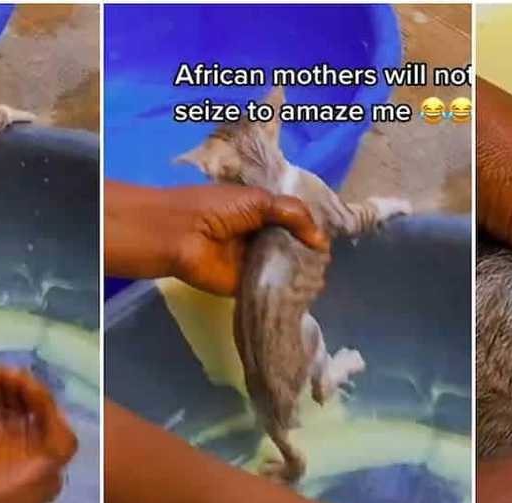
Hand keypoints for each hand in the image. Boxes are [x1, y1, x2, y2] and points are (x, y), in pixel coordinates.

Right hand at [0, 363, 77, 502]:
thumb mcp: (45, 472)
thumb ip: (60, 444)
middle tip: (6, 373)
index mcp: (37, 462)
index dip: (40, 399)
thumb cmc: (0, 488)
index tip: (29, 385)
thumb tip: (60, 426)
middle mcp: (15, 449)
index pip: (46, 420)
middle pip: (23, 407)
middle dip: (17, 387)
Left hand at [104, 180, 328, 294]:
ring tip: (322, 276)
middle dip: (309, 254)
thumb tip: (320, 241)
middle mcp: (258, 238)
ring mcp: (253, 264)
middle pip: (291, 247)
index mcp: (260, 213)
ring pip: (285, 270)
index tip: (330, 238)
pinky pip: (271, 289)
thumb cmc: (216, 209)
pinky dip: (287, 291)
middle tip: (328, 262)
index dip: (310, 229)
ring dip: (302, 274)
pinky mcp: (247, 287)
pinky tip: (308, 292)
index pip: (293, 222)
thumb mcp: (259, 201)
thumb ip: (293, 215)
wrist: (181, 234)